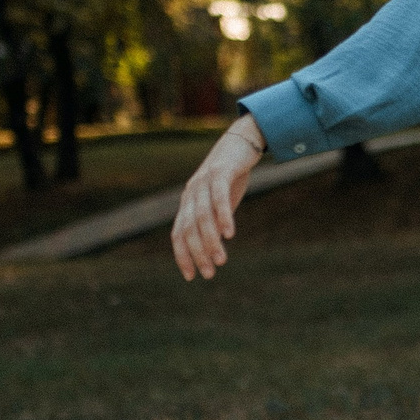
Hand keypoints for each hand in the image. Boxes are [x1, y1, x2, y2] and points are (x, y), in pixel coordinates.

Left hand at [170, 118, 265, 279]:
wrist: (241, 141)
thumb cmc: (231, 176)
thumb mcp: (220, 203)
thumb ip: (214, 221)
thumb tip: (213, 248)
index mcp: (188, 202)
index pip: (179, 234)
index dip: (183, 256)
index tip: (192, 277)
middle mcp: (191, 193)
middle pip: (189, 228)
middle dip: (197, 253)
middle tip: (210, 273)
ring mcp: (203, 181)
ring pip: (202, 216)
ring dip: (210, 241)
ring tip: (221, 260)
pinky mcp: (220, 172)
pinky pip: (218, 197)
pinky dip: (223, 216)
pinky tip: (230, 234)